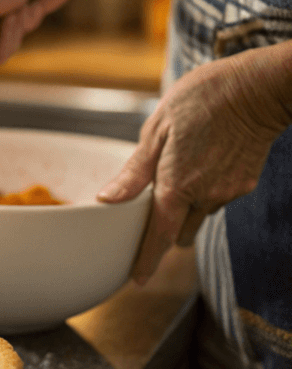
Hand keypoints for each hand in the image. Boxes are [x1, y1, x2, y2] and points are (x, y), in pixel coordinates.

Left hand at [97, 48, 291, 283]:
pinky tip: (203, 160)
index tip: (136, 280)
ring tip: (181, 167)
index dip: (146, 261)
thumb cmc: (202, 100)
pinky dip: (204, 189)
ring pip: (198, 214)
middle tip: (152, 204)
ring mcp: (229, 192)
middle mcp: (204, 197)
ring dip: (185, 205)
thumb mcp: (157, 129)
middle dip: (164, 227)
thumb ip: (135, 171)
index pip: (157, 236)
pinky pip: (216, 197)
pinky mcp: (245, 184)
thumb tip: (108, 200)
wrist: (259, 88)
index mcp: (176, 185)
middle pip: (178, 232)